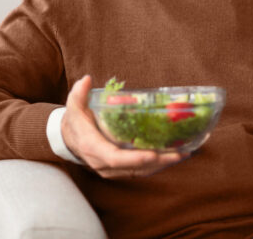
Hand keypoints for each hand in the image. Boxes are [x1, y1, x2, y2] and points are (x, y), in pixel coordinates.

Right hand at [61, 75, 187, 178]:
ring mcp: (112, 170)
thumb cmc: (75, 121)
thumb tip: (87, 80)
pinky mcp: (120, 170)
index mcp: (93, 147)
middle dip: (158, 162)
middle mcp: (103, 163)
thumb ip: (79, 94)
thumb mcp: (74, 106)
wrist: (68, 139)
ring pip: (140, 172)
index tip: (153, 154)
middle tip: (179, 153)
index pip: (114, 158)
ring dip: (162, 165)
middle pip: (134, 168)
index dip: (134, 158)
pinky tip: (174, 156)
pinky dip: (158, 165)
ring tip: (183, 154)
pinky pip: (140, 171)